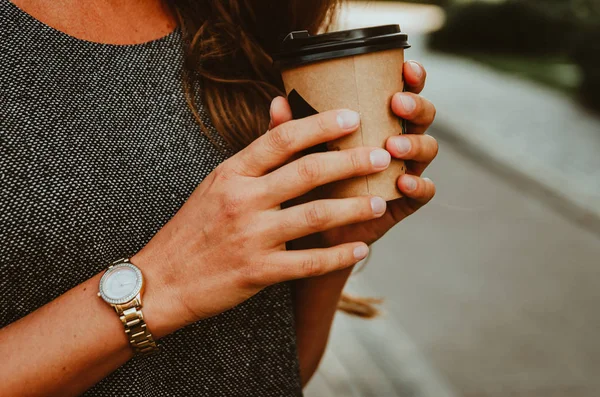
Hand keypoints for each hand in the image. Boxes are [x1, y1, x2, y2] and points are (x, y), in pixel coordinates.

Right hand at [133, 109, 399, 332]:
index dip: (322, 125)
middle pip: (308, 172)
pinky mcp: (258, 272)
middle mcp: (242, 200)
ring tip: (380, 201)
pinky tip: (361, 248)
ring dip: (354, 208)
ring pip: (316, 216)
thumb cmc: (192, 228)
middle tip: (383, 156)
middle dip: (351, 161)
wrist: (161, 280)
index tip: (353, 117)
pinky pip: (309, 262)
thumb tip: (280, 108)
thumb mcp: (217, 183)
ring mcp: (251, 236)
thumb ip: (254, 152)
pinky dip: (339, 255)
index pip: (282, 139)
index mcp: (232, 173)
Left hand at [274, 60, 437, 247]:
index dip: (410, 78)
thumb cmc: (305, 183)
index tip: (405, 68)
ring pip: (427, 149)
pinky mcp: (404, 201)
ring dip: (415, 143)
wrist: (309, 232)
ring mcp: (402, 170)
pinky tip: (403, 181)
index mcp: (375, 121)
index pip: (400, 91)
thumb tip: (278, 103)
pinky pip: (425, 191)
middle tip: (397, 104)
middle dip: (416, 106)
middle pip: (422, 116)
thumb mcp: (295, 156)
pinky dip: (419, 184)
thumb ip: (290, 133)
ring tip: (394, 145)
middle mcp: (394, 141)